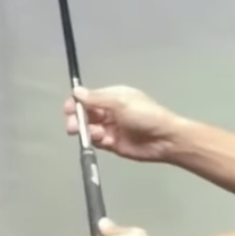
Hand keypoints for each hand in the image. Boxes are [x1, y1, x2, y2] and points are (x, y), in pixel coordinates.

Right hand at [63, 86, 180, 161]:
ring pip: (89, 128)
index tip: (68, 109)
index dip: (76, 103)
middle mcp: (110, 112)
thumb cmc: (147, 116)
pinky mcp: (113, 144)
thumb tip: (76, 91)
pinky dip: (95, 140)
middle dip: (77, 118)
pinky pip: (97, 141)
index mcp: (113, 97)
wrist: (166, 140)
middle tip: (73, 125)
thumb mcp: (120, 102)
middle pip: (85, 113)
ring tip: (89, 133)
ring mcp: (111, 128)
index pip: (88, 98)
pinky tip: (101, 139)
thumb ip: (96, 99)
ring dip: (85, 130)